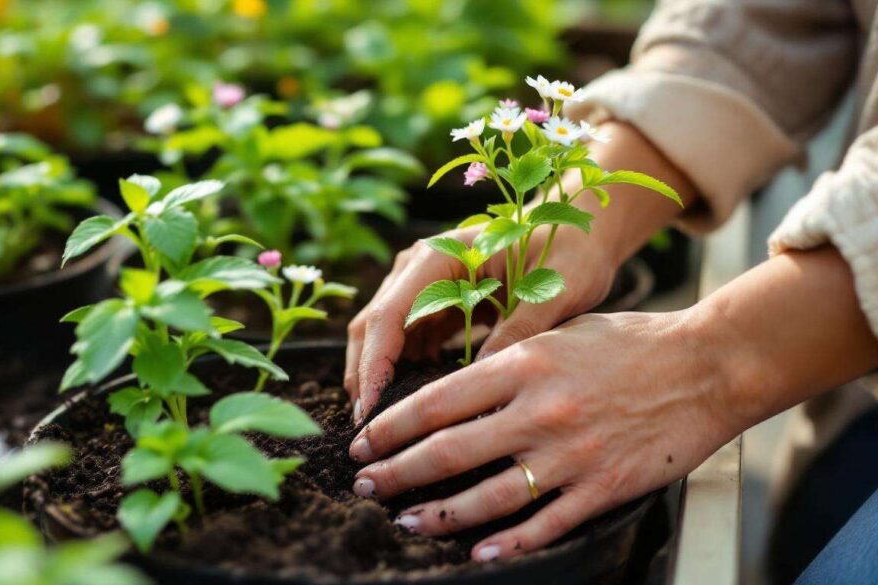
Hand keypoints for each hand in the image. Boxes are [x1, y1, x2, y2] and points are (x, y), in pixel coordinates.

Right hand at [344, 223, 615, 424]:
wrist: (581, 232)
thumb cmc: (570, 255)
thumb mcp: (551, 294)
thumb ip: (517, 334)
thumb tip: (483, 384)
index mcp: (439, 256)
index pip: (388, 316)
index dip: (374, 366)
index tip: (372, 412)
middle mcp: (420, 267)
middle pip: (373, 327)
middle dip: (366, 378)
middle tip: (369, 432)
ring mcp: (423, 283)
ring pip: (383, 337)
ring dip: (381, 378)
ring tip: (387, 428)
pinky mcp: (435, 302)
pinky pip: (407, 341)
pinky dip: (404, 372)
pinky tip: (413, 407)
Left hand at [347, 309, 738, 560]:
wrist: (706, 365)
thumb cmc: (630, 342)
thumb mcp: (558, 334)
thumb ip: (506, 362)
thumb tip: (452, 393)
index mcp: (524, 365)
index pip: (436, 401)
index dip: (391, 426)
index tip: (363, 441)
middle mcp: (539, 412)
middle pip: (448, 451)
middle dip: (397, 472)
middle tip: (364, 485)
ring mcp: (570, 455)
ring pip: (488, 496)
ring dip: (439, 514)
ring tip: (405, 522)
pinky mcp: (603, 487)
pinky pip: (545, 523)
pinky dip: (507, 542)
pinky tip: (476, 552)